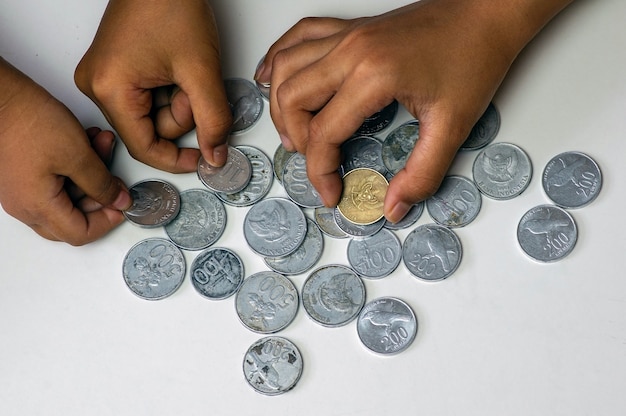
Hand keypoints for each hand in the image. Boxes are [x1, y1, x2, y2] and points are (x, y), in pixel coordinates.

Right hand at [0, 59, 130, 244]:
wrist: (0, 95)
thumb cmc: (28, 120)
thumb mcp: (78, 155)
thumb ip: (102, 184)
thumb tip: (118, 201)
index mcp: (38, 206)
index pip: (79, 234)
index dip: (106, 222)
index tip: (121, 205)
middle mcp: (24, 204)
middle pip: (71, 221)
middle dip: (99, 199)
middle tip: (115, 180)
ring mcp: (21, 191)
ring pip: (65, 198)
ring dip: (89, 176)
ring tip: (103, 146)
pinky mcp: (21, 175)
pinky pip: (54, 183)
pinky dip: (74, 168)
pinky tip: (88, 144)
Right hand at [75, 0, 232, 171]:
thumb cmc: (172, 4)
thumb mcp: (202, 70)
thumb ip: (213, 119)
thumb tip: (215, 155)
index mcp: (109, 88)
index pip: (144, 148)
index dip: (177, 159)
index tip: (203, 159)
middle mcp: (97, 85)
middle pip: (151, 129)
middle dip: (182, 111)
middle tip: (195, 82)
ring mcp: (104, 76)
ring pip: (153, 114)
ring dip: (179, 99)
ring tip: (185, 67)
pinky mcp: (115, 69)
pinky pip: (148, 98)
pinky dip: (170, 90)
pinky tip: (177, 66)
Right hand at [256, 0, 571, 221]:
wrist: (486, 13)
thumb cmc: (474, 58)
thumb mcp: (454, 126)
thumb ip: (423, 173)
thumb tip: (394, 206)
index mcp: (374, 74)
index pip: (324, 132)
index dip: (321, 171)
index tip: (331, 191)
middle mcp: (351, 49)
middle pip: (292, 99)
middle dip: (296, 140)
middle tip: (317, 162)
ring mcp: (346, 34)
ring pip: (285, 68)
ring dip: (281, 105)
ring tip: (294, 134)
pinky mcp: (349, 28)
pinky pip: (297, 37)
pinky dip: (278, 60)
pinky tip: (272, 78)